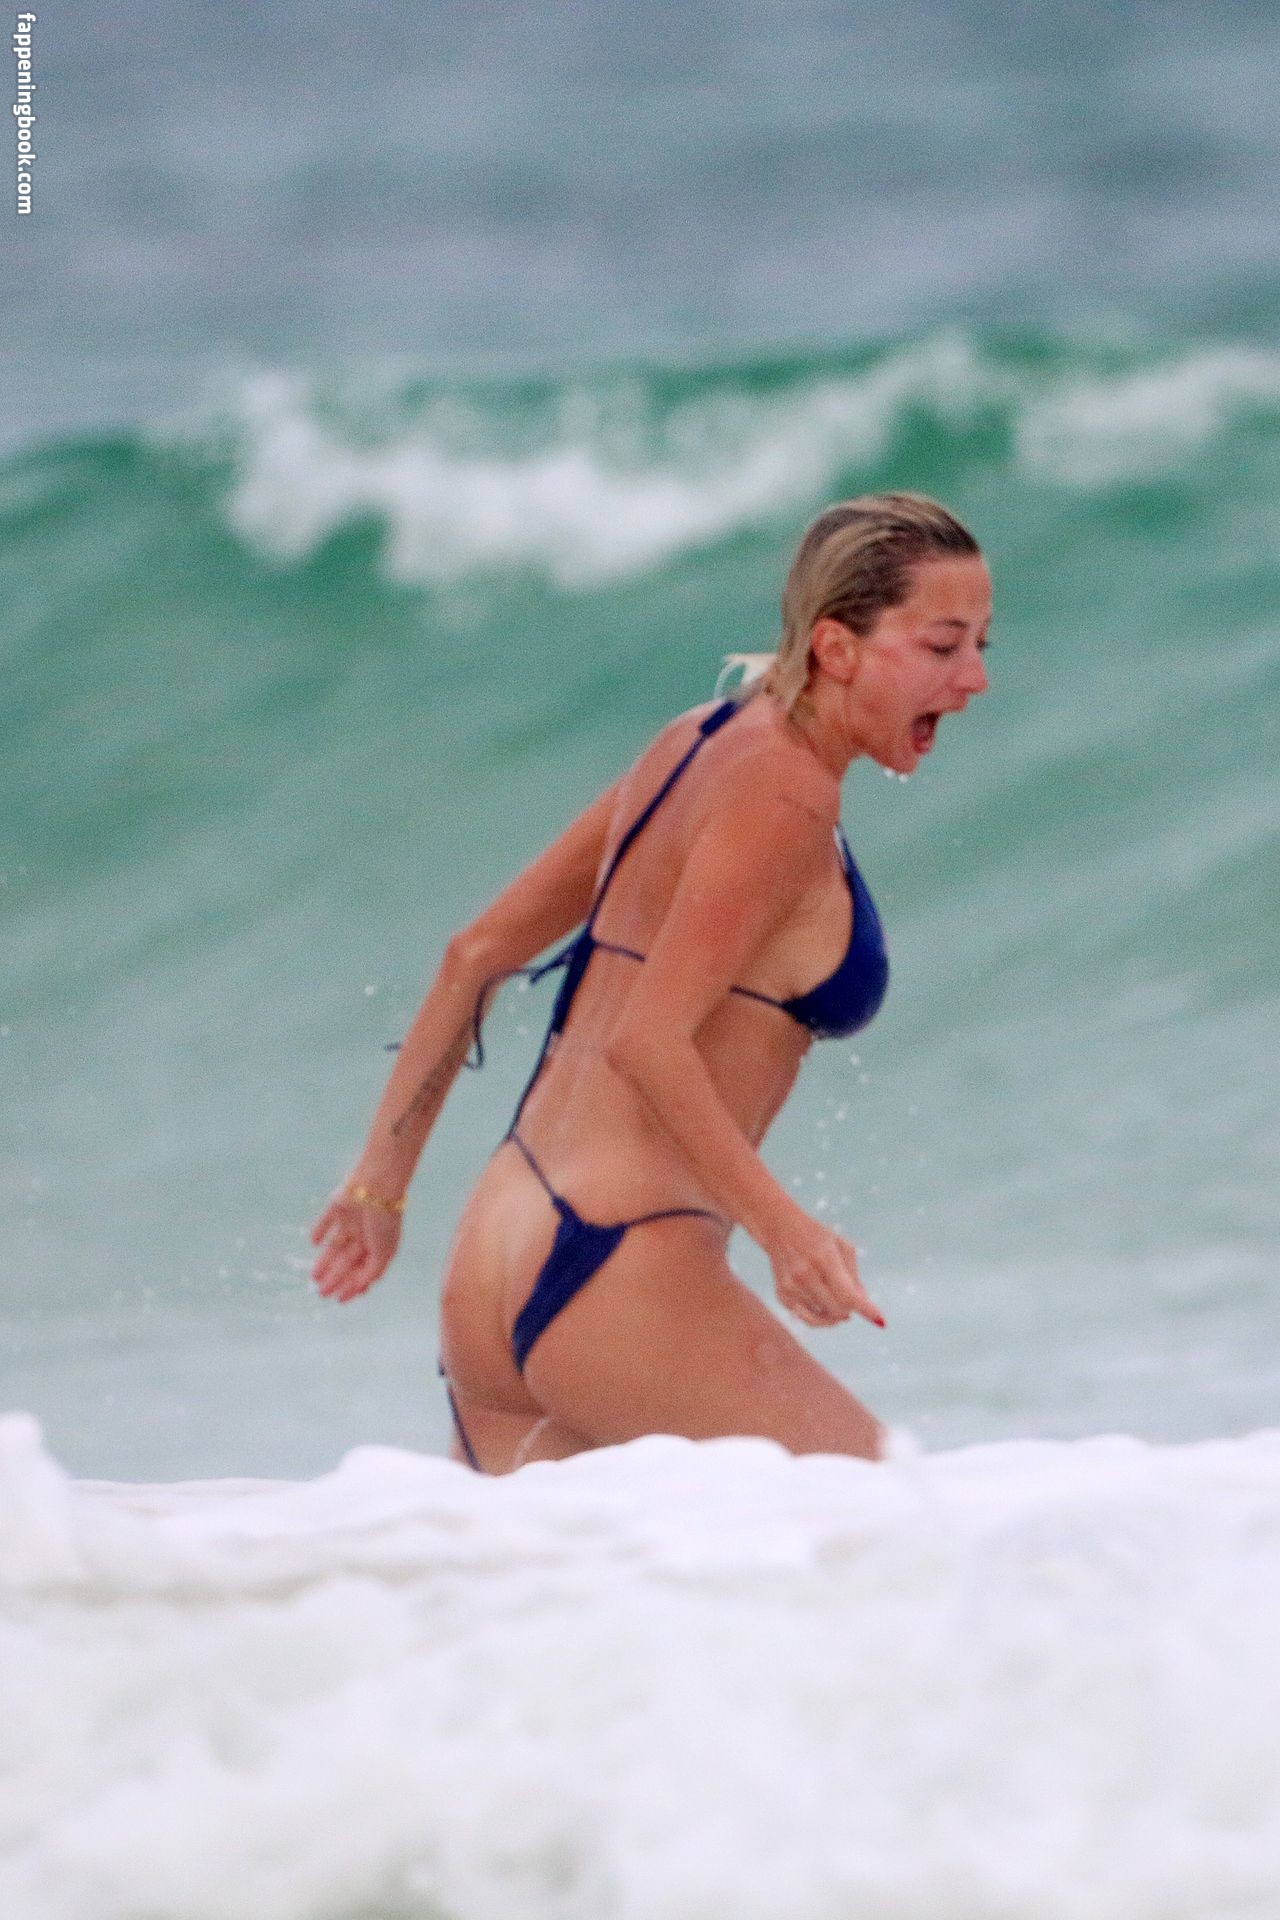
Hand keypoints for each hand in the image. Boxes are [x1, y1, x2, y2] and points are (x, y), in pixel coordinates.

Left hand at [310, 1189, 401, 1302]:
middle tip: (321, 1293)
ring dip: (325, 1261)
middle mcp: (365, 1235)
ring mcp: (352, 1220)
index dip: (352, 1285)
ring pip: (335, 1246)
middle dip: (335, 1278)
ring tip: (313, 1276)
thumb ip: (372, 1272)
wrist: (377, 1187)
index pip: (363, 1270)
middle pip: (347, 1261)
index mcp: (379, 1246)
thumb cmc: (384, 1222)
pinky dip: (320, 1230)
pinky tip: (313, 1242)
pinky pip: (326, 1221)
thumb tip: (359, 1288)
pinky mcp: (338, 1206)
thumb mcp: (384, 1253)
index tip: (339, 1299)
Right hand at [763, 1205, 884, 1329]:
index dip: (865, 1309)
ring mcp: (791, 1287)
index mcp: (824, 1258)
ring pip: (822, 1318)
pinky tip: (823, 1304)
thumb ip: (854, 1277)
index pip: (847, 1294)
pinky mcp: (782, 1295)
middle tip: (852, 1300)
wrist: (780, 1228)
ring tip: (838, 1302)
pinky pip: (806, 1318)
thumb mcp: (841, 1247)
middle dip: (850, 1309)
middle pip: (837, 1310)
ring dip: (835, 1314)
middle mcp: (805, 1275)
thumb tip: (862, 1304)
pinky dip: (819, 1316)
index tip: (880, 1321)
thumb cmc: (816, 1236)